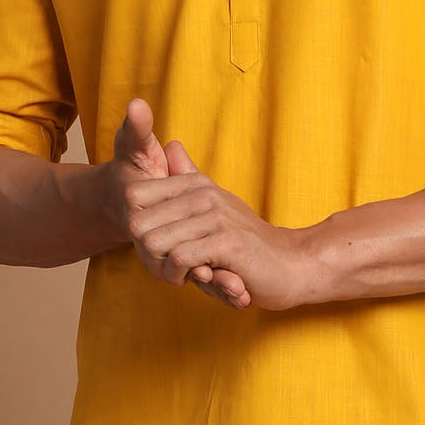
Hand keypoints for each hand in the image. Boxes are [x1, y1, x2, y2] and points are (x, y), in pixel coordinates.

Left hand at [106, 98, 318, 310]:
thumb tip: (172, 144)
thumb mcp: (214, 206)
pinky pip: (179, 258)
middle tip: (165, 267)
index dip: (136, 227)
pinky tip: (195, 279)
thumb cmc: (244, 243)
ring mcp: (217, 216)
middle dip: (144, 253)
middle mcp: (204, 194)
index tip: (155, 246)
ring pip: (154, 242)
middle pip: (137, 222)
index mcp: (196, 184)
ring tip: (180, 276)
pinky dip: (178, 275)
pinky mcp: (228, 242)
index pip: (134, 195)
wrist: (290, 265)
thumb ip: (189, 177)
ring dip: (160, 268)